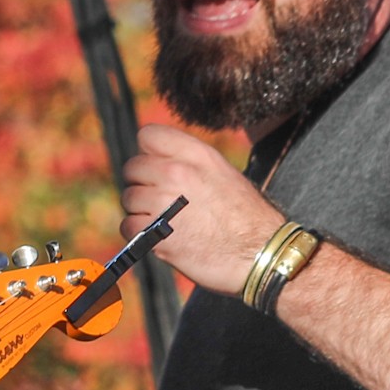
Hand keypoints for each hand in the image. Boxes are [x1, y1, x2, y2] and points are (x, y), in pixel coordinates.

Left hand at [121, 124, 282, 297]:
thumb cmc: (248, 218)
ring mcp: (163, 202)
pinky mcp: (154, 233)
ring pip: (129, 198)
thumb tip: (162, 164)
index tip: (158, 167)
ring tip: (164, 221)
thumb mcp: (225, 175)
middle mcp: (176, 172)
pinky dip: (139, 234)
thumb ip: (192, 164)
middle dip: (142, 183)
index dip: (149, 152)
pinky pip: (128, 225)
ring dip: (141, 210)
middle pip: (133, 167)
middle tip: (159, 199)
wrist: (261, 254)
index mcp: (197, 154)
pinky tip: (160, 237)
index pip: (148, 135)